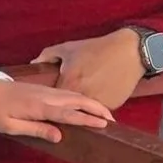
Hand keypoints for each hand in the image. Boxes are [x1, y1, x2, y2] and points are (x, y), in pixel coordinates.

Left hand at [0, 79, 114, 142]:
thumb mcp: (10, 126)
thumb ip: (36, 130)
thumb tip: (59, 136)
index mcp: (39, 107)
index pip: (68, 114)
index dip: (87, 119)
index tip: (104, 125)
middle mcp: (46, 97)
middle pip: (77, 101)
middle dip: (97, 109)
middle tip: (113, 122)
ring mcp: (46, 91)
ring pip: (74, 95)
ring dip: (92, 104)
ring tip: (106, 115)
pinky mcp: (44, 90)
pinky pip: (68, 94)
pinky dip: (82, 99)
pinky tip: (87, 106)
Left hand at [31, 29, 147, 110]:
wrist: (129, 50)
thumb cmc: (96, 48)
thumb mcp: (67, 48)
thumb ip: (46, 56)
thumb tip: (33, 64)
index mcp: (68, 83)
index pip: (53, 101)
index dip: (49, 105)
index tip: (46, 106)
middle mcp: (82, 95)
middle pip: (69, 110)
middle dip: (63, 112)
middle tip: (60, 113)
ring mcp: (98, 102)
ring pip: (84, 114)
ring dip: (81, 113)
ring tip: (77, 114)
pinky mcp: (113, 105)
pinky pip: (99, 112)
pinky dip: (96, 111)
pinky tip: (93, 108)